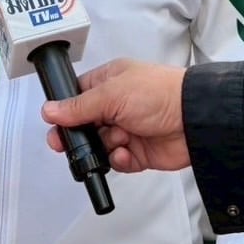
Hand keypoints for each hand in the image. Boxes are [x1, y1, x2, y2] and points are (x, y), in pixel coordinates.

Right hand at [41, 58, 189, 172]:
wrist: (193, 119)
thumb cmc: (158, 94)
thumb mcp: (111, 94)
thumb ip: (78, 106)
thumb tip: (50, 109)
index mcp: (110, 82)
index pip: (78, 96)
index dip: (65, 111)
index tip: (55, 124)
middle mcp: (117, 105)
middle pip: (85, 124)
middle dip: (77, 135)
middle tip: (65, 145)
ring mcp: (128, 128)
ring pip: (99, 145)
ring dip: (103, 146)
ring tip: (116, 140)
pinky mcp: (138, 151)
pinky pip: (117, 160)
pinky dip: (118, 159)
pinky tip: (125, 152)